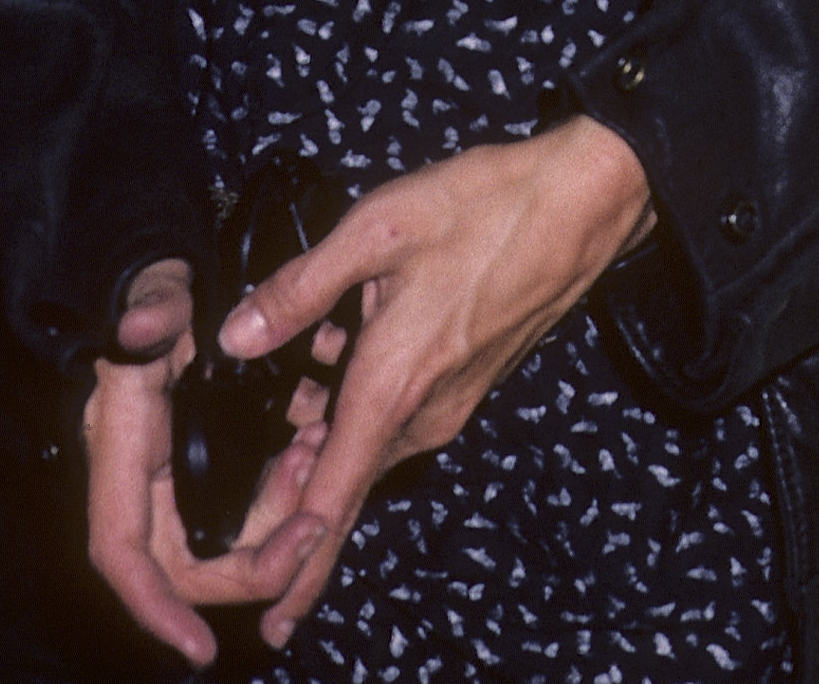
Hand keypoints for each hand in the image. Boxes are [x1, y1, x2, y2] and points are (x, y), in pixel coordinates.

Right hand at [85, 257, 329, 667]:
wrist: (170, 276)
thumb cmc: (159, 287)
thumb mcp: (157, 293)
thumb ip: (149, 311)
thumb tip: (138, 329)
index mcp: (122, 448)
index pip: (124, 553)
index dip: (154, 608)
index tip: (198, 648)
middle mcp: (144, 476)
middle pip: (191, 561)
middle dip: (254, 561)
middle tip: (316, 530)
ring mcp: (176, 473)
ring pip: (229, 533)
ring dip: (279, 517)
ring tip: (319, 462)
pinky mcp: (208, 457)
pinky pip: (245, 498)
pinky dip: (282, 486)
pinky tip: (314, 445)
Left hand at [216, 116, 653, 648]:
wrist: (585, 199)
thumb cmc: (487, 206)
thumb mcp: (378, 230)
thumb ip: (301, 288)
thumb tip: (234, 337)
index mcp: (392, 388)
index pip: (330, 504)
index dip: (290, 564)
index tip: (270, 618)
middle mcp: (423, 414)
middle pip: (342, 480)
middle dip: (289, 482)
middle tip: (249, 438)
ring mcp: (451, 401)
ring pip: (367, 440)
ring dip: (323, 427)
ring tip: (292, 371)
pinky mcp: (469, 380)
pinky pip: (396, 413)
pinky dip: (357, 401)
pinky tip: (338, 342)